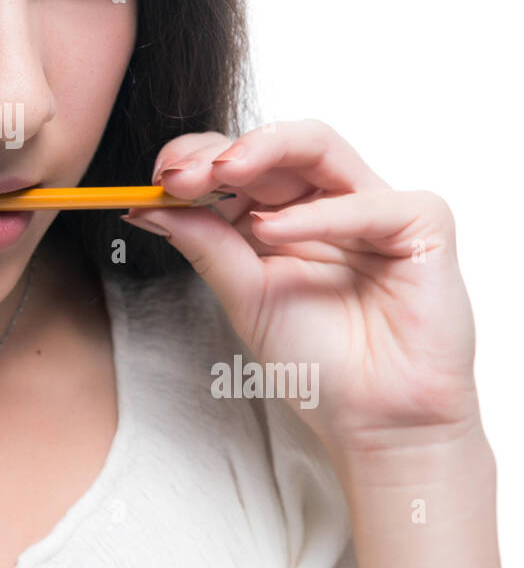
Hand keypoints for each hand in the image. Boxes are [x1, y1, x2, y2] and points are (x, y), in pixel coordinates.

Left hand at [122, 119, 479, 456]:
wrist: (376, 422)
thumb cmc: (318, 362)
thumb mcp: (245, 295)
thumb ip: (205, 246)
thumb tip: (146, 204)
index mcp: (286, 214)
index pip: (239, 164)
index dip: (197, 162)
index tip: (155, 181)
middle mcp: (329, 200)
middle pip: (274, 147)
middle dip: (220, 155)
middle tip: (178, 175)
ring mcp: (376, 206)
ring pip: (319, 145)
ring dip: (263, 151)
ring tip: (220, 173)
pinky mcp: (422, 223)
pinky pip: (367, 202)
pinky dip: (316, 215)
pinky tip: (272, 230)